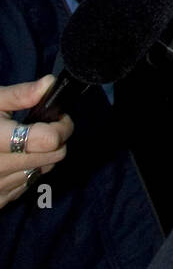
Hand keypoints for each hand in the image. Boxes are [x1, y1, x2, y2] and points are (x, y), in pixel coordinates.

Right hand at [0, 78, 73, 209]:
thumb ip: (19, 95)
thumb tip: (49, 84)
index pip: (48, 140)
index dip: (61, 125)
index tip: (58, 116)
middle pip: (54, 156)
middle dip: (57, 139)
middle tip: (46, 126)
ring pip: (44, 170)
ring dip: (42, 155)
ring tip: (27, 142)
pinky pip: (29, 184)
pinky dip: (28, 170)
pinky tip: (15, 158)